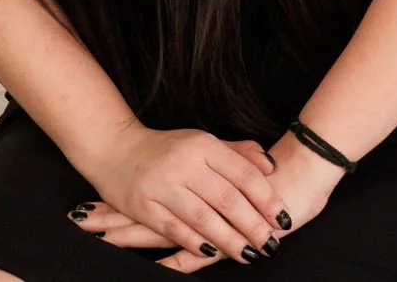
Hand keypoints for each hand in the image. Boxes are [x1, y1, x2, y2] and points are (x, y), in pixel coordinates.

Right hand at [70, 127, 288, 267]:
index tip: (282, 217)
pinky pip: (175, 229)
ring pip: (203, 218)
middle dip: (253, 225)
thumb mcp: (201, 142)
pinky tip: (213, 253)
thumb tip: (269, 166)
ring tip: (250, 254)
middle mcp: (184, 163)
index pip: (243, 173)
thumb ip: (236, 153)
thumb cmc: (165, 148)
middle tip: (271, 244)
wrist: (113, 147)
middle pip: (227, 198)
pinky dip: (196, 243)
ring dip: (229, 240)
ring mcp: (162, 185)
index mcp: (202, 145)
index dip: (266, 198)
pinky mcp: (144, 205)